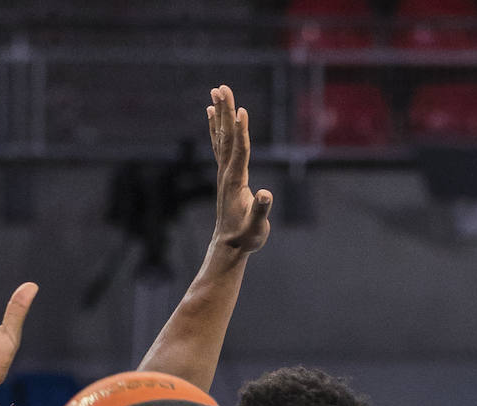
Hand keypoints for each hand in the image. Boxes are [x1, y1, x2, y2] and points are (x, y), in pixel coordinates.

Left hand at [207, 85, 271, 254]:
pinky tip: (211, 114)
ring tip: (217, 91)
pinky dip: (216, 128)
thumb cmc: (246, 238)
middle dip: (225, 112)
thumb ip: (261, 211)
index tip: (241, 110)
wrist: (229, 247)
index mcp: (236, 182)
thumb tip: (265, 195)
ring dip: (219, 114)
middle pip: (227, 137)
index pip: (240, 151)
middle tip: (222, 88)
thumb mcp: (257, 228)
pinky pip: (219, 145)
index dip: (241, 131)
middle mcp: (226, 173)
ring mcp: (223, 173)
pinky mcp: (225, 175)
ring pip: (221, 137)